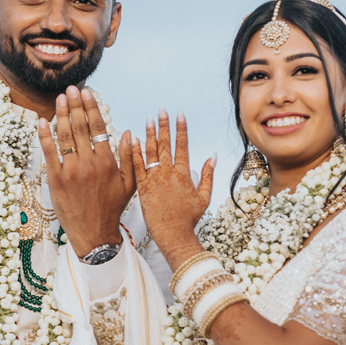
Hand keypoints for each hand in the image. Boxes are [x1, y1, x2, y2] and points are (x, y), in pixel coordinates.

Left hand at [38, 85, 135, 256]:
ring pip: (64, 137)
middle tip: (70, 89)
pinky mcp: (55, 181)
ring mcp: (71, 172)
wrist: (95, 234)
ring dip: (61, 115)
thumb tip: (128, 132)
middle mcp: (89, 164)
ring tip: (59, 99)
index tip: (87, 93)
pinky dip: (45, 136)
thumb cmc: (112, 208)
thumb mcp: (129, 184)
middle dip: (75, 105)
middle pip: (80, 127)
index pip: (98, 128)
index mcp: (107, 163)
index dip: (91, 108)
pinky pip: (49, 154)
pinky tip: (42, 121)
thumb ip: (129, 157)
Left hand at [130, 109, 215, 268]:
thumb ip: (207, 175)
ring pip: (151, 152)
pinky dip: (134, 152)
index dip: (180, 128)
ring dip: (149, 134)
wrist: (173, 235)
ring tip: (148, 119)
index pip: (182, 145)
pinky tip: (133, 139)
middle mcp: (168, 174)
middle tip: (161, 110)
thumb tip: (212, 156)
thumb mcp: (204, 197)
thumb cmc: (189, 219)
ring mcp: (154, 180)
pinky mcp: (142, 188)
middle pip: (166, 144)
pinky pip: (137, 166)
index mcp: (183, 174)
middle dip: (164, 125)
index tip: (179, 115)